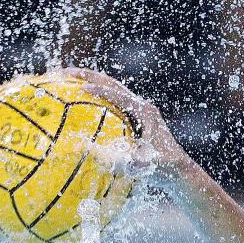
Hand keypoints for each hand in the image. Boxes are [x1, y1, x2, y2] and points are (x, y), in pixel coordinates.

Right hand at [61, 67, 187, 183]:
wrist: (180, 169)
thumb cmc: (164, 168)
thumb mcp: (145, 165)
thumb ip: (124, 162)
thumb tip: (96, 156)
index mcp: (145, 113)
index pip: (119, 96)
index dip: (99, 91)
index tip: (79, 88)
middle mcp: (142, 106)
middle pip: (112, 84)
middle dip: (88, 75)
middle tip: (64, 73)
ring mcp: (139, 109)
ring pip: (112, 88)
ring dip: (90, 81)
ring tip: (66, 78)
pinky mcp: (136, 115)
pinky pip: (113, 100)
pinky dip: (96, 95)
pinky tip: (78, 98)